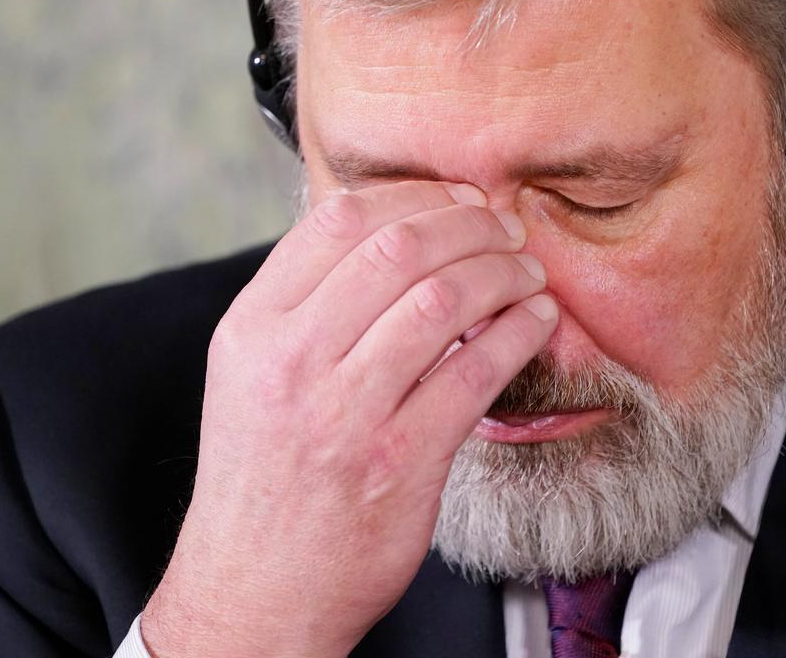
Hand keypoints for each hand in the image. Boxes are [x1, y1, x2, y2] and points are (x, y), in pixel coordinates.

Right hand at [140, 181, 557, 656]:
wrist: (256, 590)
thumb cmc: (263, 476)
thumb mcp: (249, 376)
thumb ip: (304, 306)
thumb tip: (387, 237)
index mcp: (252, 328)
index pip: (338, 220)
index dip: (414, 195)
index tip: (455, 198)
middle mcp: (292, 361)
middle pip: (399, 249)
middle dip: (469, 224)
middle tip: (505, 227)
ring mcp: (346, 412)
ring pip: (443, 301)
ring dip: (502, 273)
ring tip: (526, 271)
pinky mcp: (400, 460)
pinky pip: (477, 372)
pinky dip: (519, 333)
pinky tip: (536, 321)